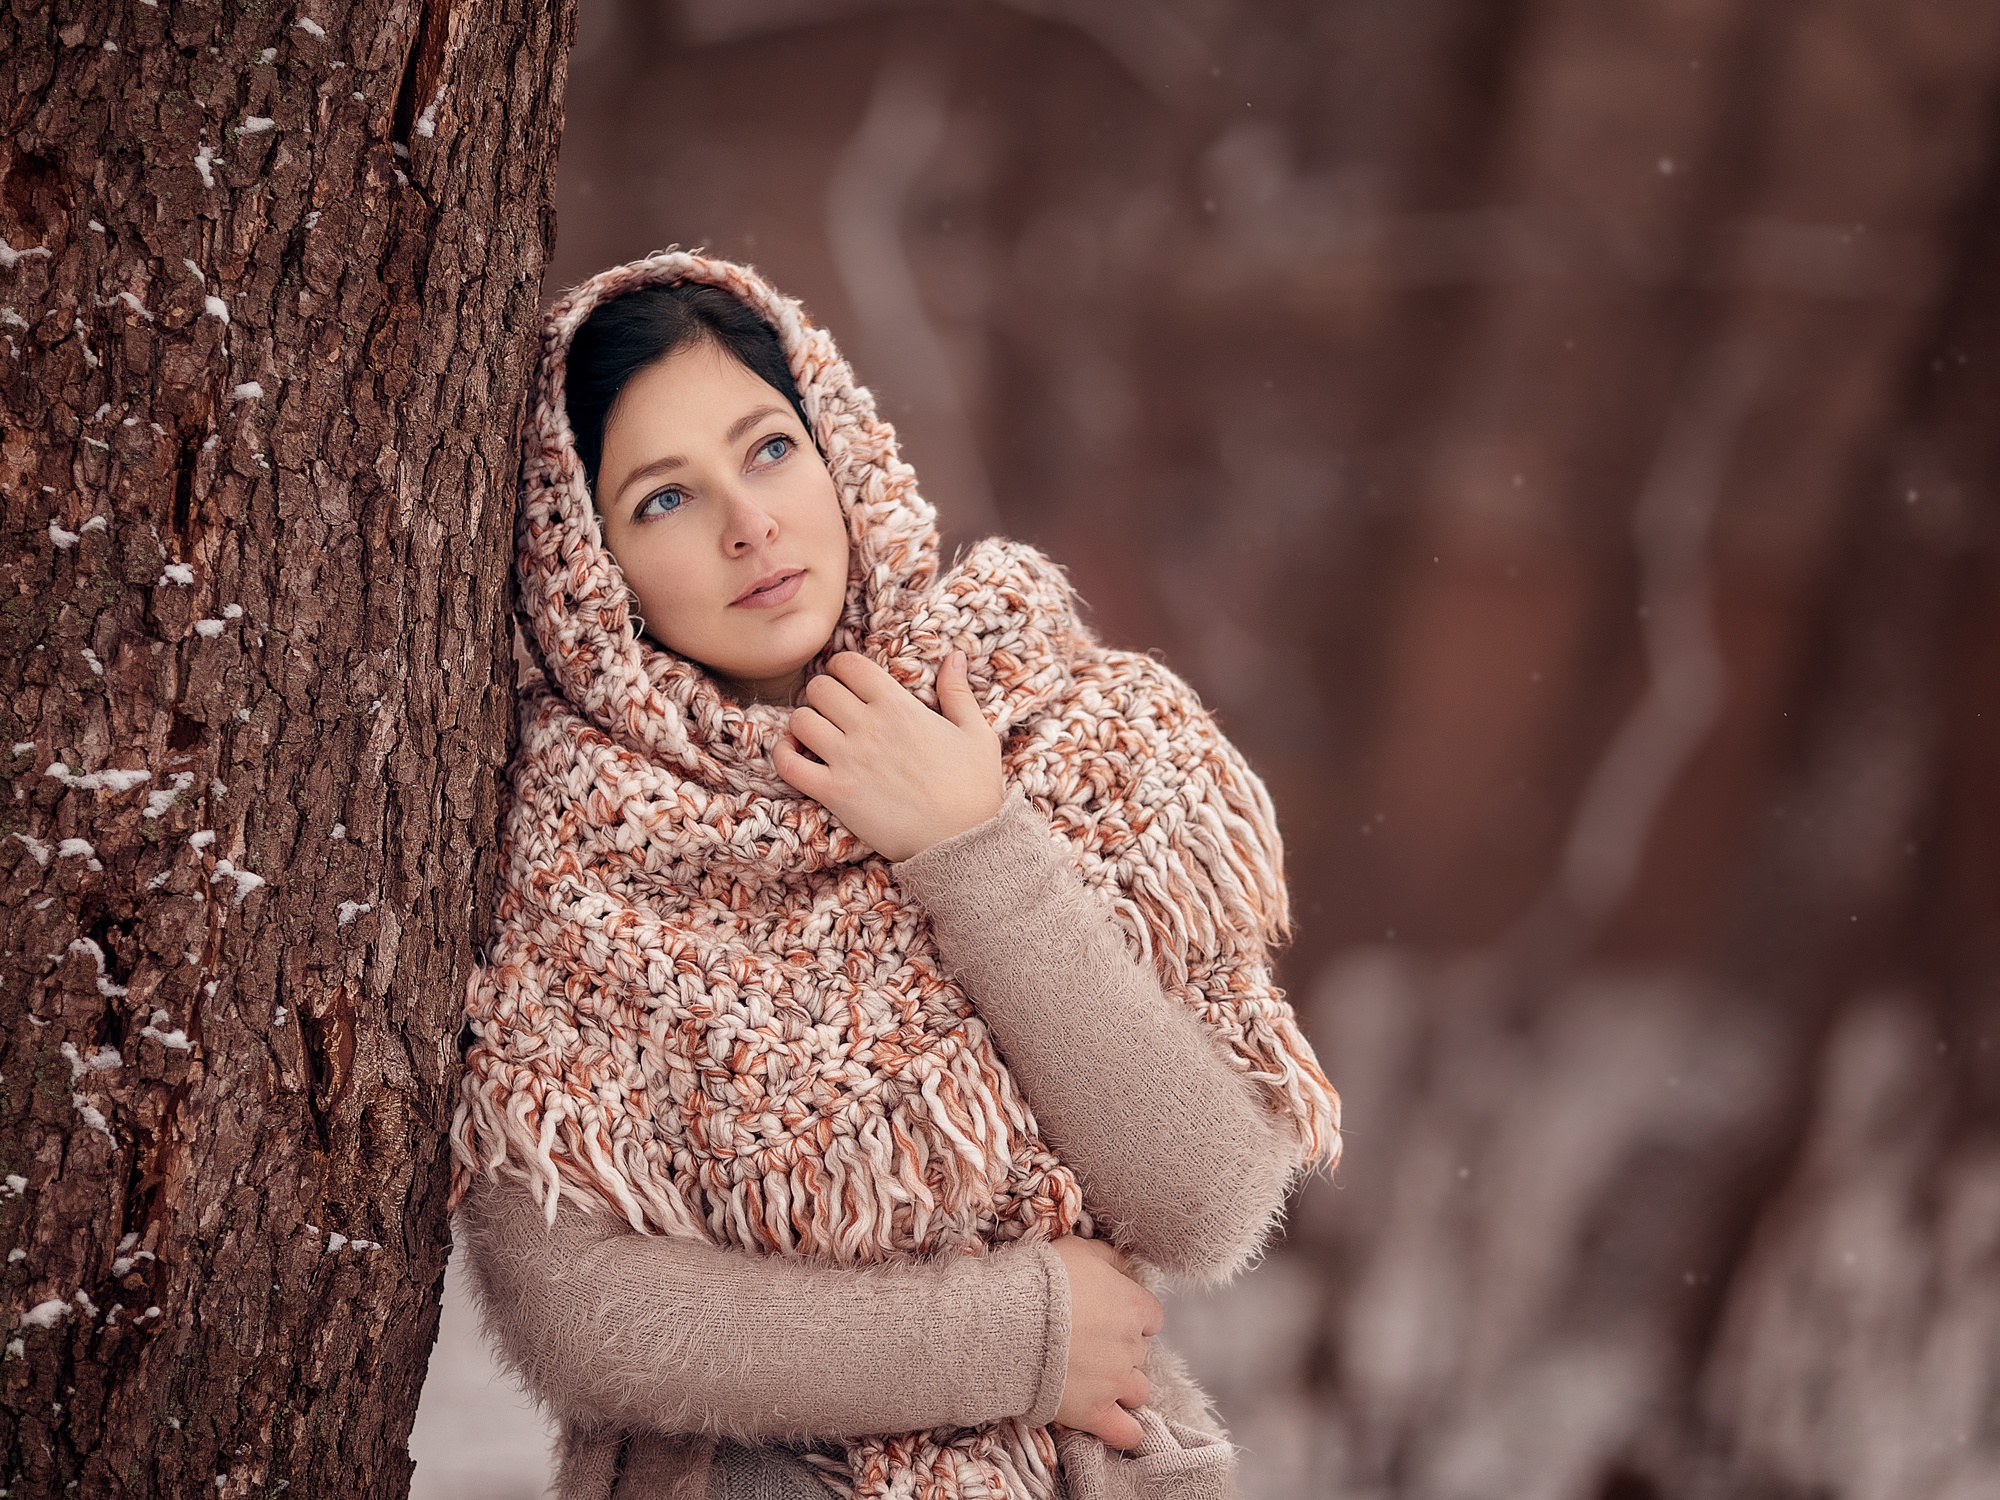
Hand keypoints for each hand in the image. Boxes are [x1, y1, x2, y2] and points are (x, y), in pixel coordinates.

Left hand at [773, 650, 1003, 861]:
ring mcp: (848, 760)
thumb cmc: (974, 788)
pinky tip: (795, 755)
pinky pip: (788, 764)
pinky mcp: (835, 793)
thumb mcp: (976, 732)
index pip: (849, 665)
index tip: (846, 680)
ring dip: (803, 723)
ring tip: (817, 734)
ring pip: (800, 720)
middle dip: (822, 694)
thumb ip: (958, 691)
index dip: (841, 667)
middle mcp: (868, 727)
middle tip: (832, 710)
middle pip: (819, 688)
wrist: (963, 842)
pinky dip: (783, 755)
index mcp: (899, 706)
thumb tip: (956, 656)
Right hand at [1050, 1235, 1163, 1450]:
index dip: (1130, 1317)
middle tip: (1089, 1344)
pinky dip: (1126, 1431)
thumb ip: (1110, 1257)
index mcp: (1133, 1305)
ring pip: (1139, 1391)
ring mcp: (1114, 1382)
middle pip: (1140, 1353)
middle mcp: (1131, 1346)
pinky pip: (1126, 1432)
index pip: (1151, 1317)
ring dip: (1123, 1386)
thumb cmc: (1040, 1280)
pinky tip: (1119, 1425)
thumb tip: (1126, 1265)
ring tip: (1097, 1381)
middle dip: (1119, 1350)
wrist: (1006, 1321)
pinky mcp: (1094, 1412)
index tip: (1109, 1317)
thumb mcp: (1078, 1250)